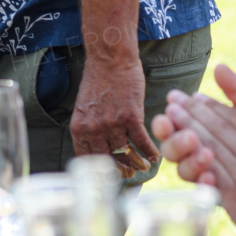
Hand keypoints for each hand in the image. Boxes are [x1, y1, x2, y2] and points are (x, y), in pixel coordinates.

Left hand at [71, 53, 158, 178]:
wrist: (110, 59)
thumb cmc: (98, 79)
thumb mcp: (85, 107)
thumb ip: (89, 127)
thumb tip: (98, 145)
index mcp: (79, 128)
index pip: (86, 158)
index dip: (99, 171)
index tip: (109, 177)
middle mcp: (94, 129)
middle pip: (108, 160)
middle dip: (119, 171)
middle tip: (129, 175)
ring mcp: (112, 124)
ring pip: (126, 154)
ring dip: (137, 164)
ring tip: (144, 167)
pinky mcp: (131, 117)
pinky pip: (142, 142)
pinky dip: (150, 151)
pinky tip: (155, 156)